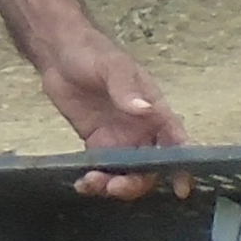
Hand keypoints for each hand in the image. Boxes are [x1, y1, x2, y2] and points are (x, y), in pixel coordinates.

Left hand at [37, 31, 187, 193]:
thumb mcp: (111, 66)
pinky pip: (103, 171)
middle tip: (114, 187)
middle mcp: (141, 130)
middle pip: (150, 167)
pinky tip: (82, 183)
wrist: (59, 54)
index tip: (181, 188)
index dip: (181, 166)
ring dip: (112, 185)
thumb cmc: (92, 52)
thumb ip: (126, 88)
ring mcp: (119, 140)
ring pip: (126, 173)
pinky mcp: (97, 145)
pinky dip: (95, 182)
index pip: (175, 141)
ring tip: (90, 183)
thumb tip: (144, 110)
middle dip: (136, 182)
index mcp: (154, 110)